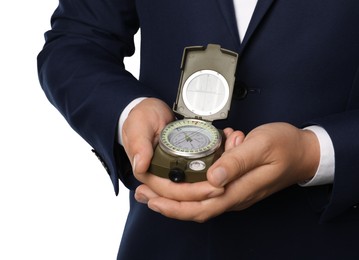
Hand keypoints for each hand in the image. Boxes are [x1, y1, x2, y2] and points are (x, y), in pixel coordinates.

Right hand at [122, 98, 223, 200]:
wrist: (149, 110)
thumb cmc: (142, 118)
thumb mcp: (139, 126)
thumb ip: (139, 144)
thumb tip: (140, 166)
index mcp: (146, 172)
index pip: (169, 191)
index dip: (190, 192)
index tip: (211, 188)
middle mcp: (157, 176)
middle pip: (182, 194)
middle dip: (203, 193)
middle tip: (223, 187)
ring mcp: (169, 173)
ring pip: (189, 189)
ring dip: (206, 188)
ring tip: (225, 184)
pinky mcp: (179, 166)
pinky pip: (193, 177)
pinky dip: (207, 177)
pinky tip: (220, 175)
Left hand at [136, 123, 319, 221]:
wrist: (304, 153)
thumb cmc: (285, 146)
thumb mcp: (262, 146)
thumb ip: (237, 162)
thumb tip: (213, 178)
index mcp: (239, 190)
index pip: (200, 206)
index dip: (174, 205)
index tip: (152, 197)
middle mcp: (234, 196)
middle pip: (195, 209)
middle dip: (166, 204)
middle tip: (143, 194)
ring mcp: (234, 193)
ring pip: (199, 203)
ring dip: (174, 198)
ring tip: (152, 190)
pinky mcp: (234, 186)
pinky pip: (206, 194)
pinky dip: (188, 190)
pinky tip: (177, 181)